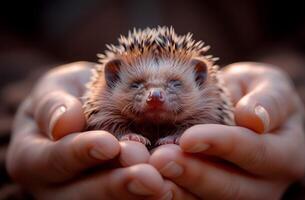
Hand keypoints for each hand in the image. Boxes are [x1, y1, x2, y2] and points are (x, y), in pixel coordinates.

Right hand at [6, 62, 195, 198]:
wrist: (83, 107)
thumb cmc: (69, 96)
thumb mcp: (55, 88)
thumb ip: (53, 103)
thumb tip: (64, 123)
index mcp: (32, 157)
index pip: (52, 160)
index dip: (80, 154)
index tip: (109, 144)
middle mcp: (53, 186)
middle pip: (80, 195)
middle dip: (116, 186)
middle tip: (149, 178)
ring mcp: (80, 195)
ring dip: (135, 196)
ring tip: (162, 185)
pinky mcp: (106, 196)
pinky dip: (145, 198)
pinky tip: (170, 188)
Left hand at [149, 62, 304, 198]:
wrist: (243, 108)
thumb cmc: (255, 94)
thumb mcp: (269, 85)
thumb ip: (269, 99)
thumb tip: (254, 118)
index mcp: (286, 154)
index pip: (255, 152)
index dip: (222, 145)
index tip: (189, 138)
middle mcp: (266, 184)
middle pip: (232, 188)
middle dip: (194, 174)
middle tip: (160, 160)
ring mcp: (239, 194)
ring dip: (177, 190)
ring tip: (150, 174)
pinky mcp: (214, 196)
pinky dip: (171, 193)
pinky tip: (151, 181)